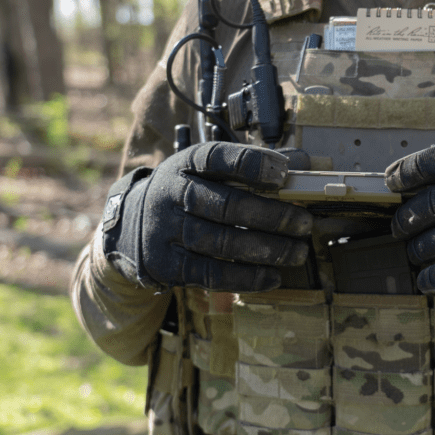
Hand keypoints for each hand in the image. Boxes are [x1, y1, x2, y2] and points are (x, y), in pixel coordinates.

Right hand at [102, 142, 311, 291]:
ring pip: (221, 242)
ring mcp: (165, 230)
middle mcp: (171, 194)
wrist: (130, 223)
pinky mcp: (165, 264)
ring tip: (297, 253)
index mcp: (186, 163)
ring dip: (266, 250)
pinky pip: (210, 274)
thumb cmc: (186, 192)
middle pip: (226, 205)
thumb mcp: (207, 170)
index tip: (283, 174)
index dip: (251, 164)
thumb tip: (302, 161)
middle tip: (304, 224)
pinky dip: (246, 277)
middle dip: (272, 216)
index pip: (218, 157)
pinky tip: (272, 276)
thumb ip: (252, 165)